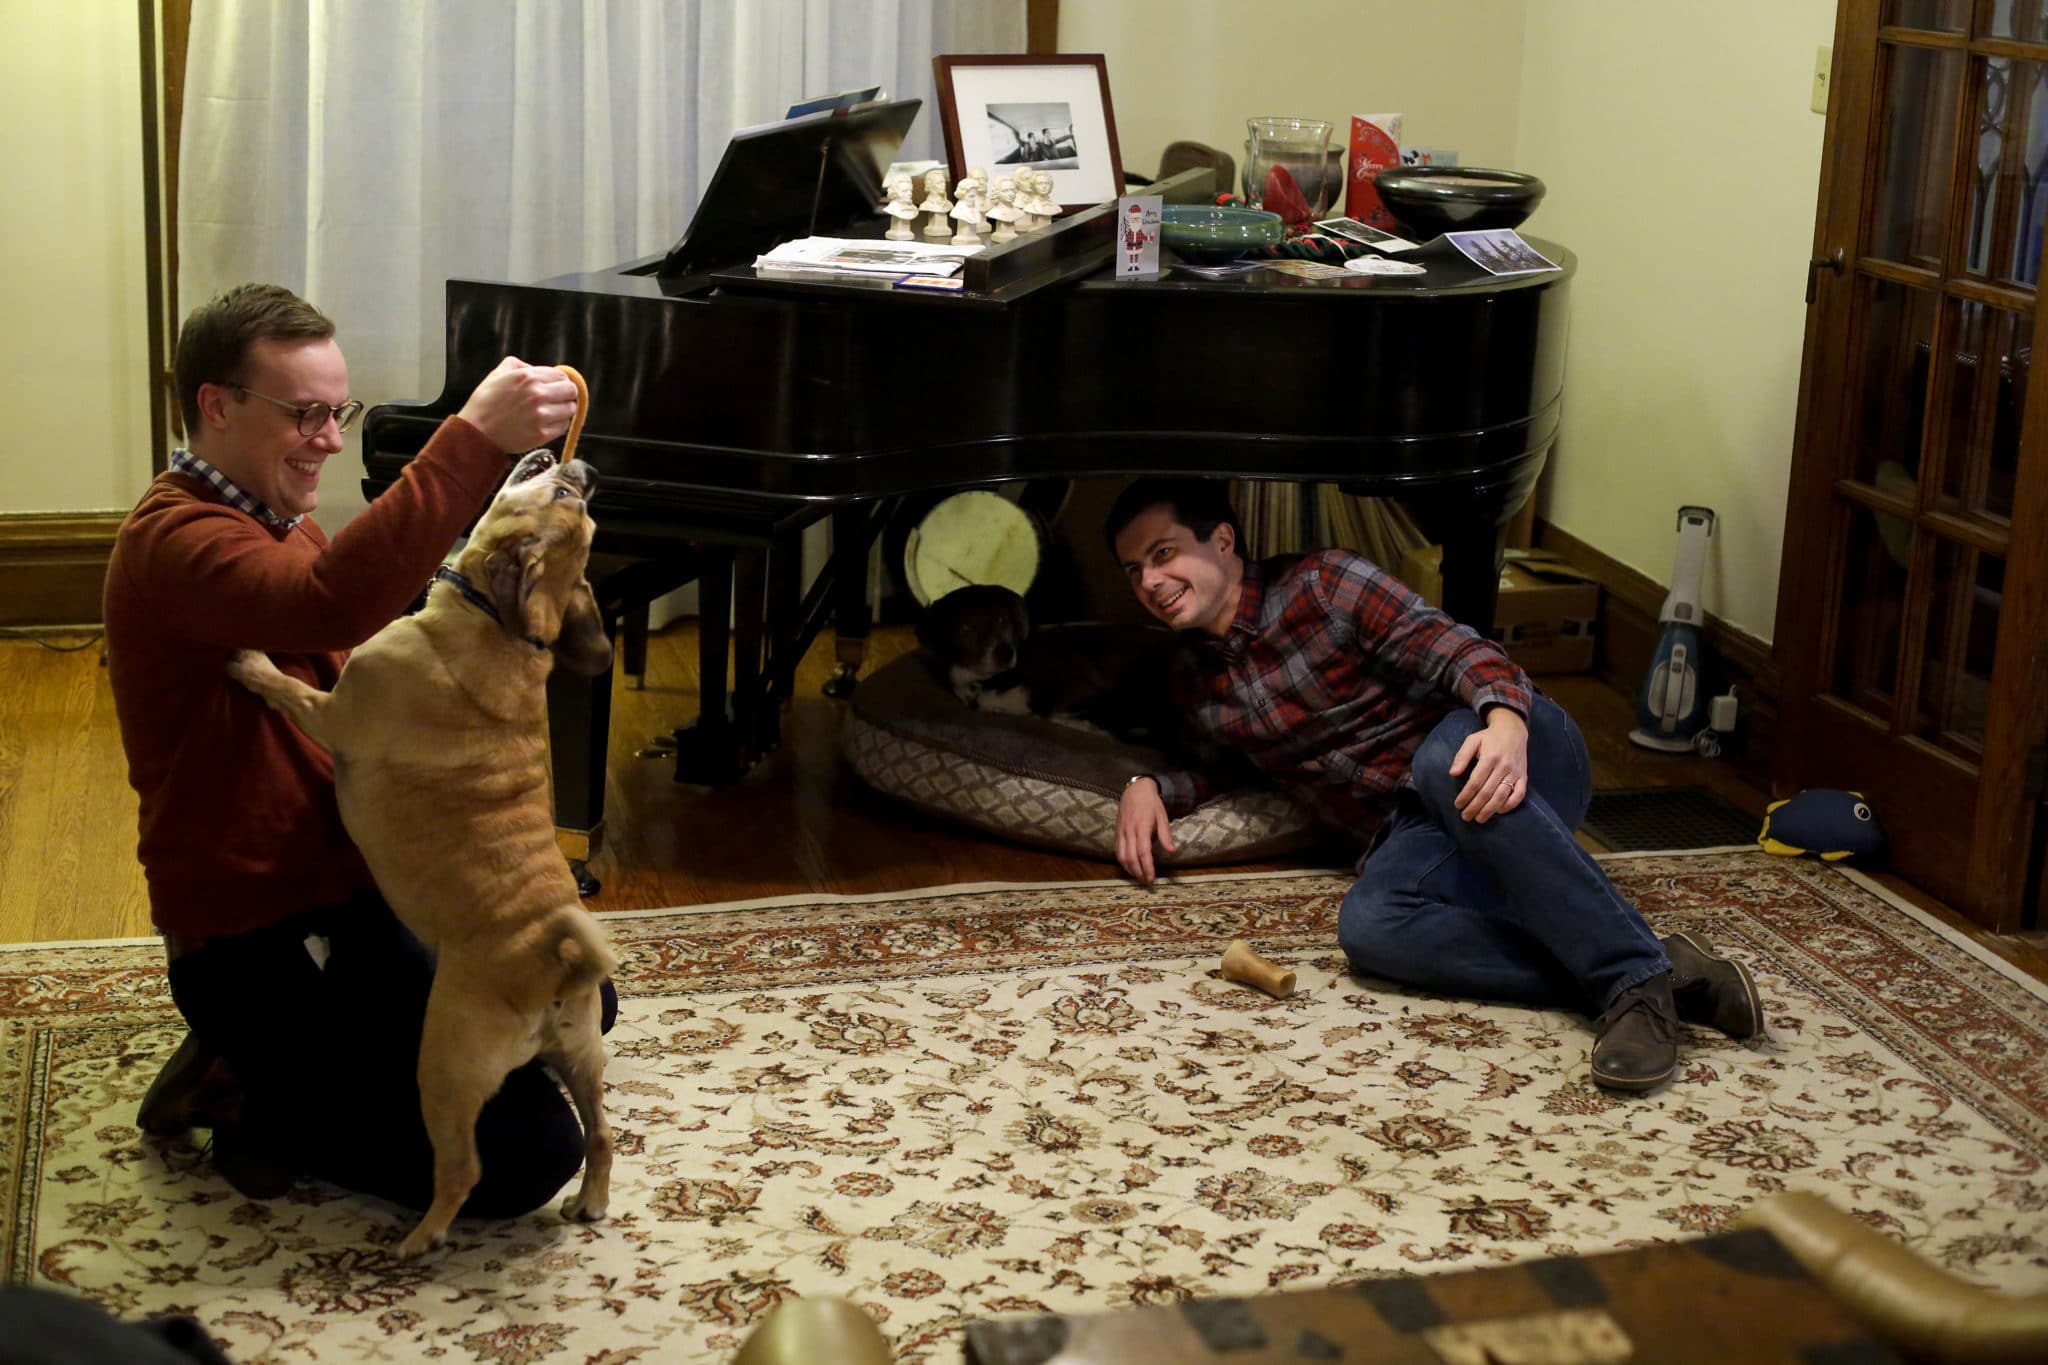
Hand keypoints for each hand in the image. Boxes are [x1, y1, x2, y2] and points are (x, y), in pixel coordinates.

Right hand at [456, 356, 580, 452]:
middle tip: (558, 400)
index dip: (560, 382)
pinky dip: (558, 425)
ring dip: (564, 410)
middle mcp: (538, 394)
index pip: (562, 376)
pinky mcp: (542, 434)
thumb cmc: (485, 402)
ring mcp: (541, 415)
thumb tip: (534, 368)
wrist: (476, 432)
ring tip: (551, 413)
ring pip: (571, 409)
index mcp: (528, 377)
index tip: (556, 388)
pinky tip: (546, 424)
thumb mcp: (497, 374)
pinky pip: (563, 427)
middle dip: (566, 395)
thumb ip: (517, 365)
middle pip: (571, 391)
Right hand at [1116, 777, 1175, 885]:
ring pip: (1121, 856)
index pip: (1143, 852)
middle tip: (1147, 882)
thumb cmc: (1152, 803)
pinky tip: (1130, 867)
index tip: (1152, 879)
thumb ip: (1166, 835)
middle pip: (1131, 858)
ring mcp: (1121, 832)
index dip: (1147, 867)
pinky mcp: (1116, 833)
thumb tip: (1172, 852)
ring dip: (1129, 870)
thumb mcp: (1162, 817)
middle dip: (1138, 872)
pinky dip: (1122, 862)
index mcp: (1142, 827)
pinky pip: (1117, 851)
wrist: (1135, 790)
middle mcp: (1129, 831)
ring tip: (1139, 877)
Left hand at [1449, 707, 1528, 823]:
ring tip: (1479, 819)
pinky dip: (1509, 805)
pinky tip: (1498, 811)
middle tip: (1465, 817)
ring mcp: (1516, 773)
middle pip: (1487, 792)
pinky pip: (1519, 795)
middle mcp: (1504, 766)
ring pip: (1502, 796)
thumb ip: (1462, 756)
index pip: (1475, 782)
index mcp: (1490, 757)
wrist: (1513, 730)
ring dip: (1490, 810)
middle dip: (1475, 807)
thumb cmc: (1489, 737)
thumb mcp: (1472, 740)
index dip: (1466, 795)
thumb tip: (1452, 773)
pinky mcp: (1524, 777)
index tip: (1458, 805)